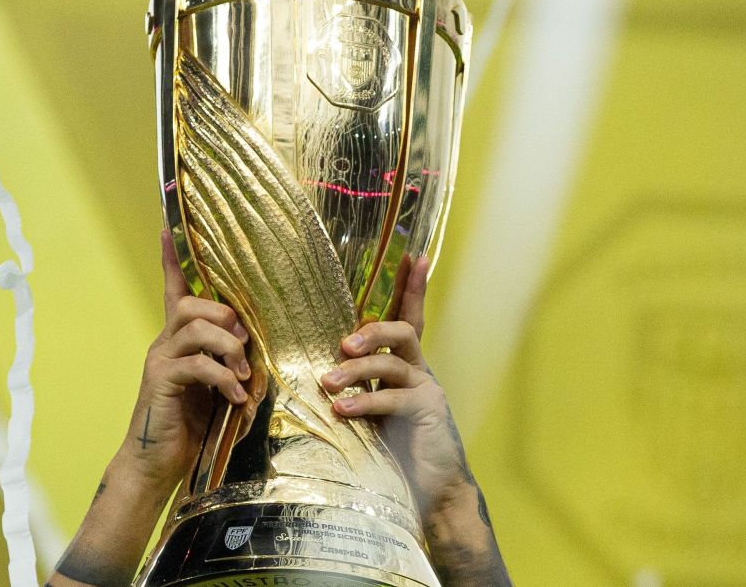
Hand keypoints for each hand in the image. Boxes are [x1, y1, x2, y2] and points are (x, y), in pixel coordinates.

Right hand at [119, 230, 253, 486]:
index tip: (168, 229)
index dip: (172, 260)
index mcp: (179, 340)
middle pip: (192, 304)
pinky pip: (196, 364)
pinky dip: (223, 377)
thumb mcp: (220, 385)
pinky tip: (236, 397)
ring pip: (195, 327)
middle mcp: (165, 343)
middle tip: (245, 345)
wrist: (158, 463)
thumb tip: (257, 345)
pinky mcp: (161, 382)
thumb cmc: (193, 425)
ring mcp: (161, 361)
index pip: (174, 290)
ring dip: (229, 347)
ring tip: (243, 376)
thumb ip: (232, 361)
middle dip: (226, 317)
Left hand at [320, 257, 510, 584]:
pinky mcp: (426, 413)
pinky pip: (394, 399)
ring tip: (329, 383)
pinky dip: (365, 401)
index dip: (412, 287)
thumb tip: (313, 374)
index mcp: (405, 366)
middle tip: (343, 344)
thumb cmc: (393, 451)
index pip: (408, 318)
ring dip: (358, 368)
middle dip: (373, 330)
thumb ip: (354, 390)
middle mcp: (418, 371)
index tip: (414, 256)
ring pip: (394, 363)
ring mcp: (425, 390)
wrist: (431, 490)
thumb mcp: (368, 413)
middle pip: (402, 331)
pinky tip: (342, 409)